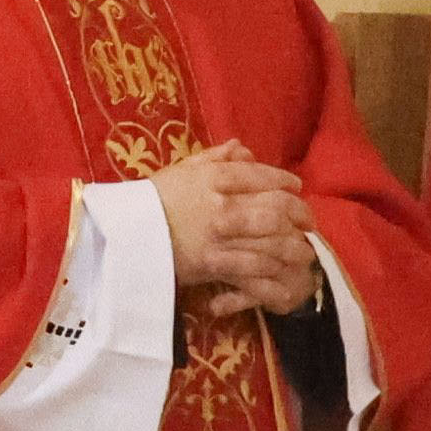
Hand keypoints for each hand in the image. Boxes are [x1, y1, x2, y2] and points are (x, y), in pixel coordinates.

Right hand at [155, 140, 312, 313]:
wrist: (120, 234)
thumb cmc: (150, 200)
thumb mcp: (180, 170)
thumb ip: (214, 157)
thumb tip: (242, 148)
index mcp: (213, 177)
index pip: (261, 175)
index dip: (285, 182)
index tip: (297, 188)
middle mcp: (221, 204)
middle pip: (276, 208)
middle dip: (300, 216)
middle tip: (310, 223)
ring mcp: (219, 236)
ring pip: (271, 241)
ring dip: (293, 248)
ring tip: (304, 253)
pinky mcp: (213, 265)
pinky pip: (253, 271)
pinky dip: (273, 279)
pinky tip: (285, 282)